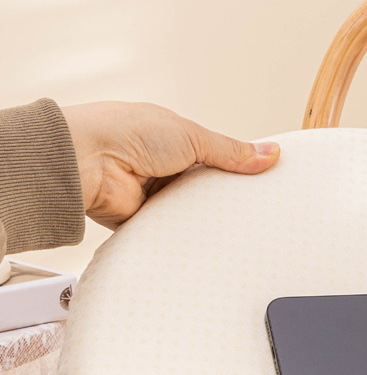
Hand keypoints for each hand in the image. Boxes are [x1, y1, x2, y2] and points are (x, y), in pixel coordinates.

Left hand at [62, 101, 279, 229]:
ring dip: (208, 218)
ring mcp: (156, 197)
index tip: (265, 184)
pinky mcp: (147, 223)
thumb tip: (270, 153)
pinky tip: (209, 241)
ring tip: (239, 229)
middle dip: (227, 200)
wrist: (87, 162)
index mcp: (175, 142)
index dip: (240, 172)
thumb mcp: (192, 136)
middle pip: (208, 190)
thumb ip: (232, 151)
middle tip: (257, 212)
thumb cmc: (126, 132)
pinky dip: (188, 236)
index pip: (217, 160)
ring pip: (194, 214)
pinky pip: (176, 233)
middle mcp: (166, 169)